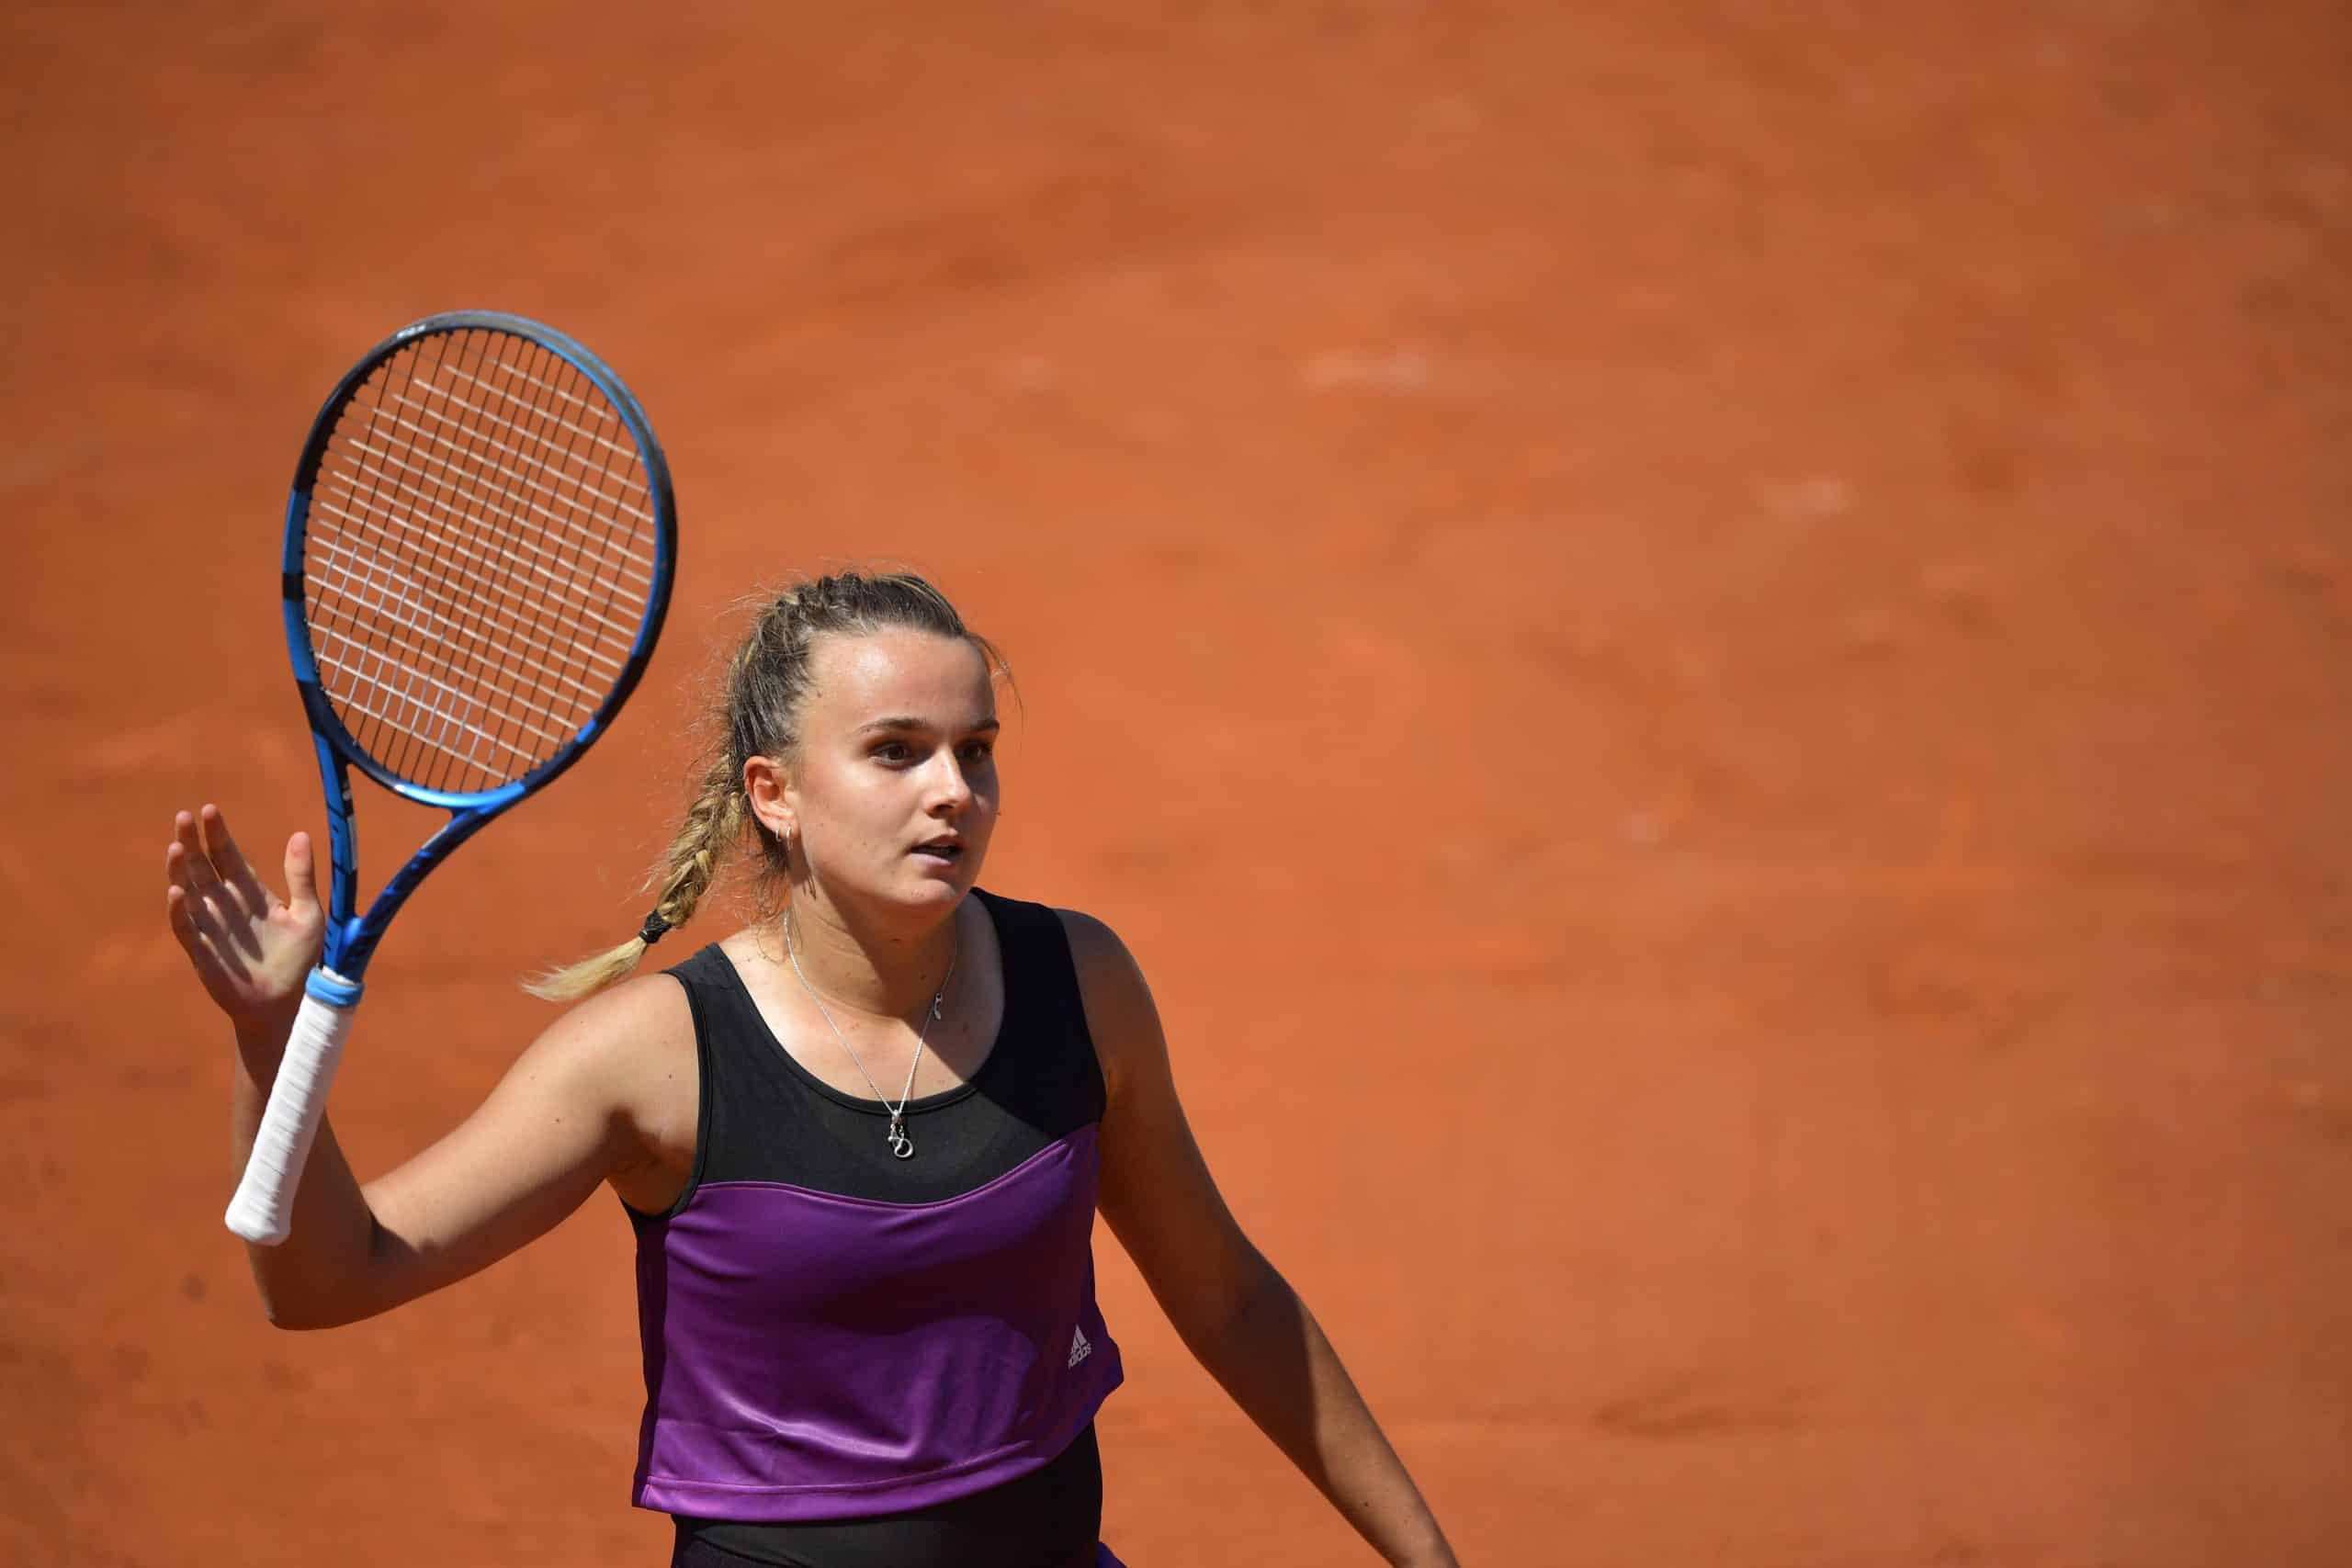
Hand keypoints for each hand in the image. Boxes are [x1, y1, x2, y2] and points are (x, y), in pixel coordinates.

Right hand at [165, 804, 325, 1032]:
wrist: (287, 1003)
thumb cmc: (299, 960)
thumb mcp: (308, 914)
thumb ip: (301, 876)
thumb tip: (300, 834)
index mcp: (250, 892)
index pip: (228, 856)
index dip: (218, 834)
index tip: (209, 809)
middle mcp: (226, 904)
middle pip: (203, 867)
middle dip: (193, 842)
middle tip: (184, 816)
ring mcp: (211, 926)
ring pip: (188, 892)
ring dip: (180, 870)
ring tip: (176, 846)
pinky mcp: (202, 950)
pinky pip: (185, 927)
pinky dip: (179, 911)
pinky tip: (176, 892)